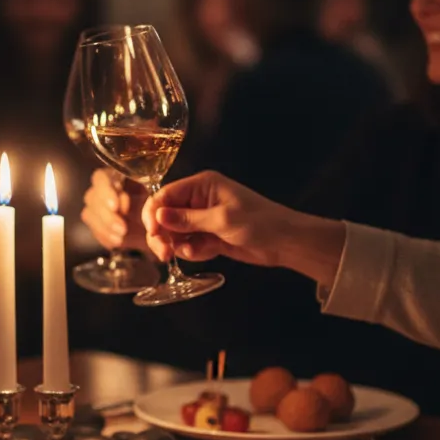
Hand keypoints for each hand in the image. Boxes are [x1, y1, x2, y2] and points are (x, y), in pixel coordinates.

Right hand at [81, 169, 150, 253]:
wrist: (154, 228)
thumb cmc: (154, 209)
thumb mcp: (156, 204)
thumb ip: (149, 205)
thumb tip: (137, 211)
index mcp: (116, 176)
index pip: (101, 178)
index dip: (106, 191)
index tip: (117, 207)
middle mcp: (100, 189)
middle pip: (92, 197)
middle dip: (107, 215)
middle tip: (123, 228)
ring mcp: (94, 207)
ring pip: (89, 215)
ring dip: (106, 227)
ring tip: (123, 234)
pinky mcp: (94, 224)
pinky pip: (94, 230)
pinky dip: (106, 237)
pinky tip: (119, 239)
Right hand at [141, 171, 345, 287]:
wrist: (285, 242)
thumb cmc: (259, 223)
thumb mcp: (222, 220)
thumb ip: (188, 219)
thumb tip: (158, 216)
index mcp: (201, 185)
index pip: (164, 195)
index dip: (154, 213)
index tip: (153, 232)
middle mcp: (198, 200)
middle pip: (164, 216)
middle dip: (162, 234)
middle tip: (165, 254)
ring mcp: (202, 219)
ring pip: (174, 233)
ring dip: (179, 246)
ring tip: (195, 252)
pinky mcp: (208, 236)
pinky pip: (188, 245)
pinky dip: (193, 252)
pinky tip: (208, 253)